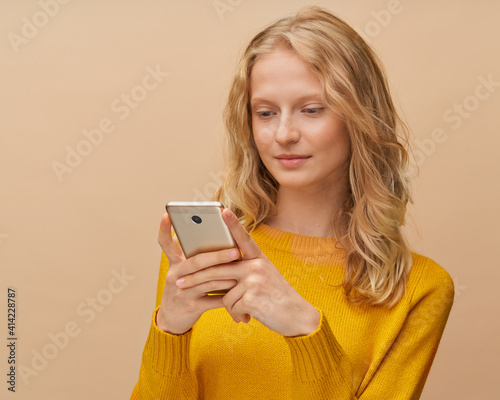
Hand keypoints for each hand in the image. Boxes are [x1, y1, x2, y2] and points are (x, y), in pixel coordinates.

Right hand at [156, 212, 240, 334]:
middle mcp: (175, 276)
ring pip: (207, 281)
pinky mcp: (192, 307)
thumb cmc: (184, 288)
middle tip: (235, 251)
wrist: (172, 319)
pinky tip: (239, 291)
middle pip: (196, 262)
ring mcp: (182, 292)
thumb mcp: (183, 271)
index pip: (165, 244)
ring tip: (242, 270)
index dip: (164, 229)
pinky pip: (213, 300)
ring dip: (227, 275)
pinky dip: (227, 296)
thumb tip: (219, 236)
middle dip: (217, 256)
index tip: (167, 215)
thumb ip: (194, 257)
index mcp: (174, 263)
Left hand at [176, 208, 319, 336]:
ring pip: (223, 292)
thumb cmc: (277, 298)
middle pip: (217, 269)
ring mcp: (254, 281)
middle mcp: (256, 266)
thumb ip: (243, 272)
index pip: (243, 239)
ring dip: (229, 306)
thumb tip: (216, 273)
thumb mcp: (263, 279)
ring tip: (242, 312)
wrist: (298, 317)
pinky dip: (236, 315)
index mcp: (259, 259)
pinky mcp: (252, 297)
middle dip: (195, 278)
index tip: (222, 210)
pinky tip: (248, 317)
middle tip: (177, 282)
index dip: (233, 224)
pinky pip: (230, 306)